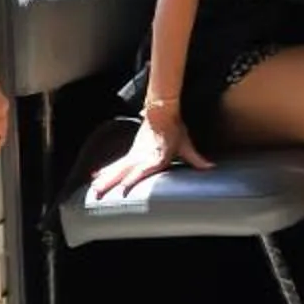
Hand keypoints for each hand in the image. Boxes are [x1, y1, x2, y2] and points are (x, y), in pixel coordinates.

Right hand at [89, 108, 211, 199]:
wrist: (161, 111)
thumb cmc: (174, 129)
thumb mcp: (186, 144)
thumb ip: (196, 159)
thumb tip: (210, 167)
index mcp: (155, 156)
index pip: (143, 169)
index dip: (134, 178)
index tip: (123, 188)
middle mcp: (142, 156)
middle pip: (124, 171)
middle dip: (111, 182)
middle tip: (99, 192)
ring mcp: (135, 154)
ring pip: (117, 168)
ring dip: (105, 178)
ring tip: (94, 187)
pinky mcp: (132, 152)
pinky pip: (117, 163)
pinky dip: (106, 169)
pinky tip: (95, 174)